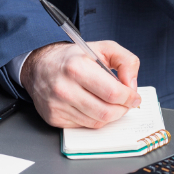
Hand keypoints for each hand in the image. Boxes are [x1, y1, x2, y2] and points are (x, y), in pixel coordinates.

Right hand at [21, 41, 140, 128]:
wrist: (39, 67)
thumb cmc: (72, 58)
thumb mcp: (102, 48)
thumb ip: (125, 61)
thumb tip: (132, 85)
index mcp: (77, 67)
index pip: (113, 93)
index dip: (129, 97)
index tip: (134, 96)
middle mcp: (65, 88)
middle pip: (107, 111)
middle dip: (122, 109)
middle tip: (125, 102)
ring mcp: (58, 106)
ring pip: (98, 121)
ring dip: (111, 115)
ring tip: (111, 103)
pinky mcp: (55, 118)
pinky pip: (85, 126)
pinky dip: (95, 118)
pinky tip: (94, 105)